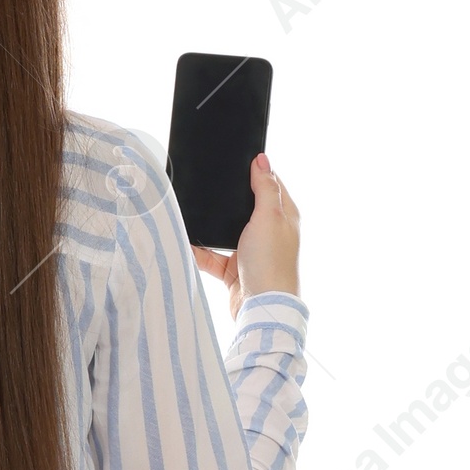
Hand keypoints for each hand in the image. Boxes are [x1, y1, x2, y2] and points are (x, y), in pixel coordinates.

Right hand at [193, 153, 301, 321]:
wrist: (261, 309)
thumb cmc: (271, 263)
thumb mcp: (269, 217)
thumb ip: (265, 188)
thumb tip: (262, 160)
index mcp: (283, 216)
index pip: (270, 185)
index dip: (255, 172)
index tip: (236, 161)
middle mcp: (269, 233)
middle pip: (245, 207)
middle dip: (228, 199)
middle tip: (210, 184)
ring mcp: (251, 252)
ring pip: (226, 232)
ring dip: (211, 227)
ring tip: (193, 212)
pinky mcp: (234, 270)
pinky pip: (212, 256)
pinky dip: (199, 251)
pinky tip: (186, 242)